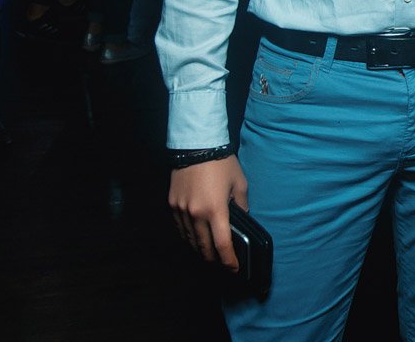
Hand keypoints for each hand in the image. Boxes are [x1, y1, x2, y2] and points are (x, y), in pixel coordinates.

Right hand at [169, 155, 247, 271]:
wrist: (196, 146)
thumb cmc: (221, 163)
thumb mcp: (239, 183)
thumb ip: (242, 205)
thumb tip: (242, 219)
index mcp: (216, 210)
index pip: (222, 244)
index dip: (228, 260)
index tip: (233, 269)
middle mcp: (196, 214)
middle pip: (204, 247)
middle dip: (214, 259)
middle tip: (221, 264)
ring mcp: (181, 211)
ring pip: (190, 240)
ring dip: (200, 249)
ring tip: (209, 254)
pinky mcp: (172, 205)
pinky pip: (180, 228)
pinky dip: (188, 237)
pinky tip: (194, 238)